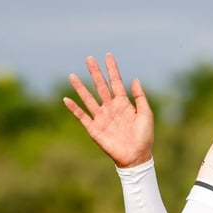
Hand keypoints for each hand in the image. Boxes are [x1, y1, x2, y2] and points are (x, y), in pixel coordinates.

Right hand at [64, 53, 153, 168]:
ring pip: (88, 98)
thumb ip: (140, 97)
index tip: (108, 55)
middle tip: (89, 58)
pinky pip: (82, 116)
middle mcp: (110, 108)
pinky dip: (74, 108)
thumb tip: (134, 78)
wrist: (136, 156)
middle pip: (101, 86)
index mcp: (123, 103)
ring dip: (80, 87)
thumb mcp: (145, 114)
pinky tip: (66, 99)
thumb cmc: (144, 136)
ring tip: (72, 75)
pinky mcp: (94, 128)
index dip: (112, 69)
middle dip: (95, 73)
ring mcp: (101, 117)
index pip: (116, 82)